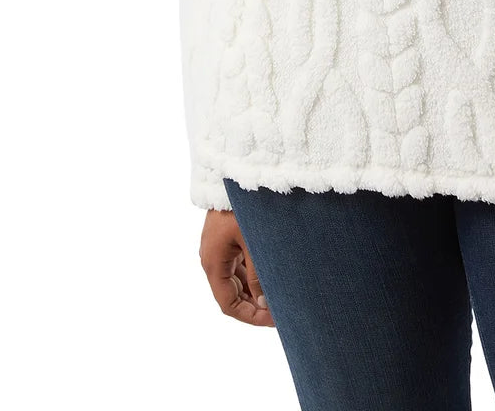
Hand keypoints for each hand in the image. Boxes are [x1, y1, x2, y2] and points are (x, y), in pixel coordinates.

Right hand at [199, 209, 274, 326]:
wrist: (237, 172)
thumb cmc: (245, 205)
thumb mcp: (254, 242)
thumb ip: (259, 275)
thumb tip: (265, 303)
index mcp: (213, 262)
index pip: (228, 304)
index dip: (250, 317)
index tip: (273, 321)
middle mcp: (213, 258)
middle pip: (232, 294)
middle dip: (255, 305)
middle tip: (281, 311)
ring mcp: (220, 247)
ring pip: (236, 280)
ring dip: (255, 290)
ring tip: (281, 295)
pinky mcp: (228, 237)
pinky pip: (239, 264)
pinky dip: (254, 274)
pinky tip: (273, 276)